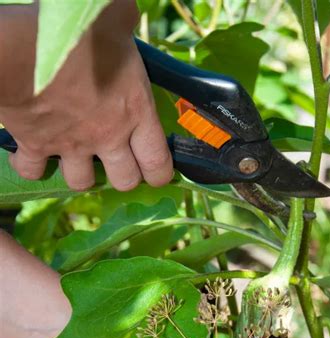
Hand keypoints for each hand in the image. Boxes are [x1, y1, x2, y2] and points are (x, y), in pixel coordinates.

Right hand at [0, 0, 172, 191]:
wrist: (24, 47)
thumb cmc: (78, 31)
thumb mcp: (117, 17)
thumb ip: (126, 24)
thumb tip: (125, 16)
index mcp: (134, 111)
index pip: (158, 163)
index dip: (159, 171)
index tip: (155, 168)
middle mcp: (107, 136)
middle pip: (125, 181)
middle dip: (123, 175)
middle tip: (117, 159)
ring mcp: (71, 146)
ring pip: (82, 182)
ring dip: (81, 173)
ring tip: (78, 156)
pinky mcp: (36, 146)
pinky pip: (33, 171)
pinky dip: (33, 166)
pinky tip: (34, 152)